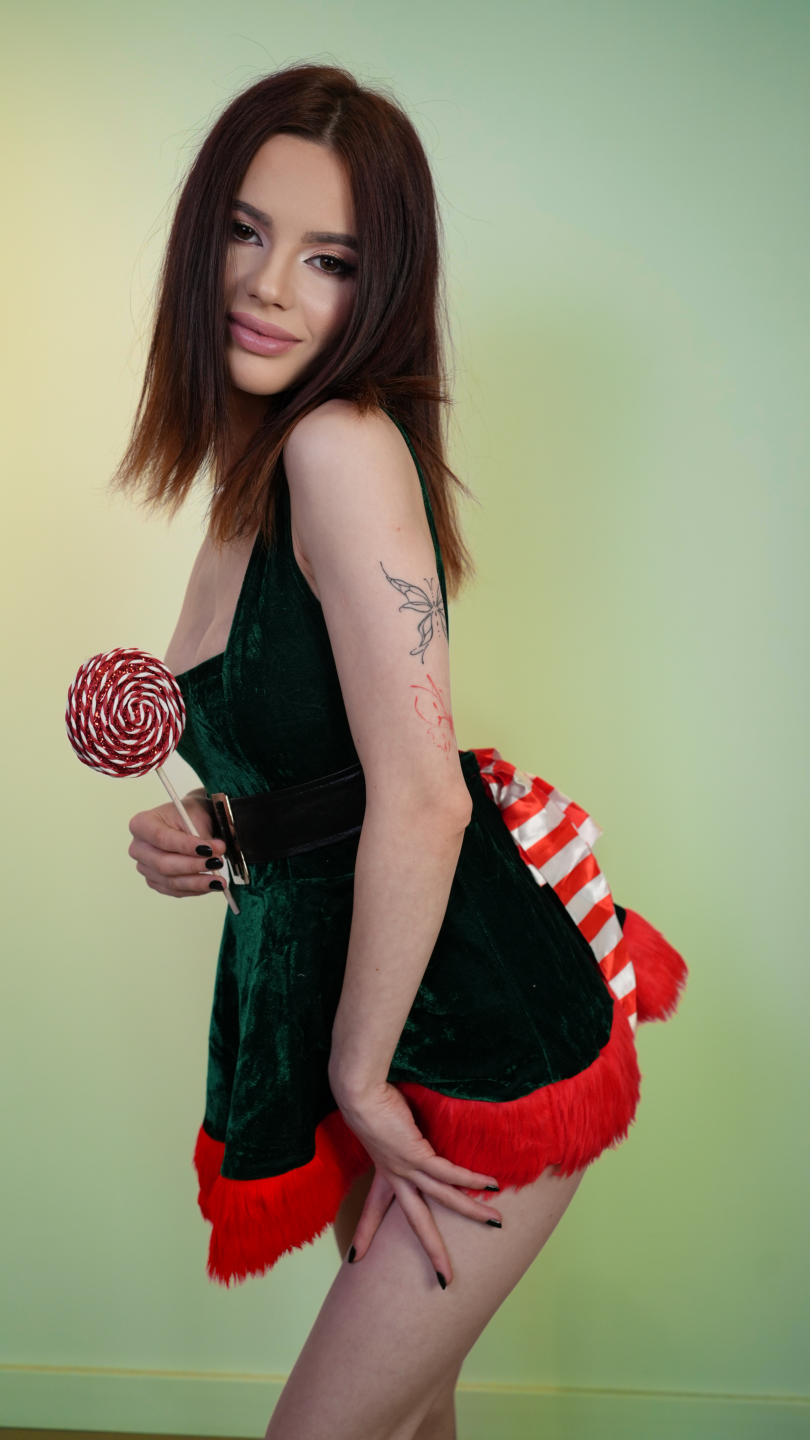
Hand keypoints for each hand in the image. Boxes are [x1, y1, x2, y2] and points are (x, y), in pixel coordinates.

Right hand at [127, 795, 227, 896]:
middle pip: (163, 863)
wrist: (189, 822)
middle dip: (193, 865)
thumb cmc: (190, 815)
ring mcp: (145, 867)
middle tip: (217, 862)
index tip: (209, 849)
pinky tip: (210, 884)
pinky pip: (174, 891)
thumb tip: (217, 851)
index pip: (161, 838)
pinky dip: (194, 889)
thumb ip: (203, 835)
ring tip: (219, 879)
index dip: (185, 846)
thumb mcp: (197, 815)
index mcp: (142, 824)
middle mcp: (138, 848)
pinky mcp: (155, 881)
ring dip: (197, 882)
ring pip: (170, 881)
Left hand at [335, 1079, 501, 1284]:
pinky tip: (491, 1184)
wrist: (359, 1093)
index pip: (373, 1209)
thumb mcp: (381, 1124)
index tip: (355, 1257)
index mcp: (382, 1171)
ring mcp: (406, 1168)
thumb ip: (396, 1134)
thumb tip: (409, 1128)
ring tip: (495, 1222)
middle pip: (416, 1222)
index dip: (365, 1232)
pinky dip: (471, 1179)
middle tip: (445, 1281)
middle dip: (432, 1251)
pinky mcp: (417, 1154)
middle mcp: (394, 1175)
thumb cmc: (369, 1099)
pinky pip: (449, 1173)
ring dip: (471, 1211)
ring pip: (443, 1199)